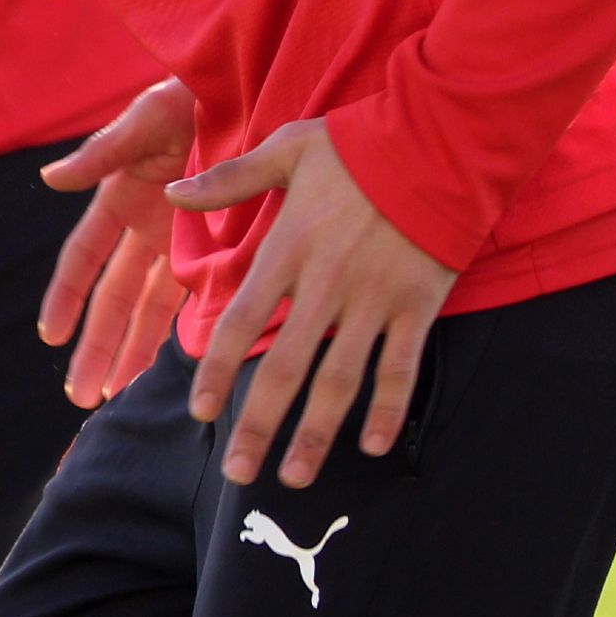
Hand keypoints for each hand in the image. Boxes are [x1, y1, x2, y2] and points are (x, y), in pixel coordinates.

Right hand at [37, 79, 196, 407]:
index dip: (66, 297)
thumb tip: (50, 180)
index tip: (51, 336)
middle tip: (81, 395)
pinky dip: (189, 333)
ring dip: (134, 352)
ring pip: (151, 310)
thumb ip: (102, 152)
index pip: (83, 259)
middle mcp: (147, 229)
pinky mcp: (220, 247)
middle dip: (96, 346)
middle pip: (113, 299)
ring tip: (117, 396)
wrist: (255, 84)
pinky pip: (200, 298)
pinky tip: (184, 369)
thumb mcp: (145, 117)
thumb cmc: (192, 92)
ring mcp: (182, 242)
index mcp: (120, 199)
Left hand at [169, 117, 457, 488]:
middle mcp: (325, 285)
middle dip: (258, 425)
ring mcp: (374, 300)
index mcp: (287, 249)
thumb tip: (172, 192)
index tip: (200, 412)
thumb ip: (230, 180)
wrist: (443, 140)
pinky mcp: (418, 306)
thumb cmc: (361, 143)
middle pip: (285, 369)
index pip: (238, 322)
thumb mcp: (288, 149)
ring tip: (295, 476)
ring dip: (316, 434)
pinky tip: (372, 446)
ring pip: (340, 381)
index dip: (217, 372)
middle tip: (239, 473)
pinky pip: (401, 369)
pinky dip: (389, 410)